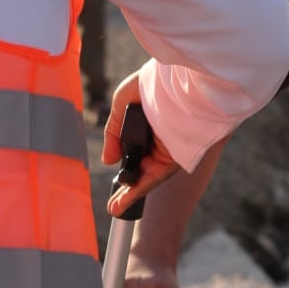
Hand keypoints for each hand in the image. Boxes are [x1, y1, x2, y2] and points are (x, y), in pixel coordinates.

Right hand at [102, 73, 179, 216]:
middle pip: (142, 167)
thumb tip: (108, 161)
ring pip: (148, 176)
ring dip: (132, 194)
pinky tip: (125, 201)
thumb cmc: (153, 84)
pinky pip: (156, 176)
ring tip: (115, 208)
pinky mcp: (177, 157)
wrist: (180, 79)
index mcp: (148, 125)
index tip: (113, 170)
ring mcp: (168, 150)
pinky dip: (140, 188)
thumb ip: (113, 132)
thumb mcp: (123, 103)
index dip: (123, 161)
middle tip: (114, 203)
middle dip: (128, 186)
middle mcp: (159, 140)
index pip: (134, 149)